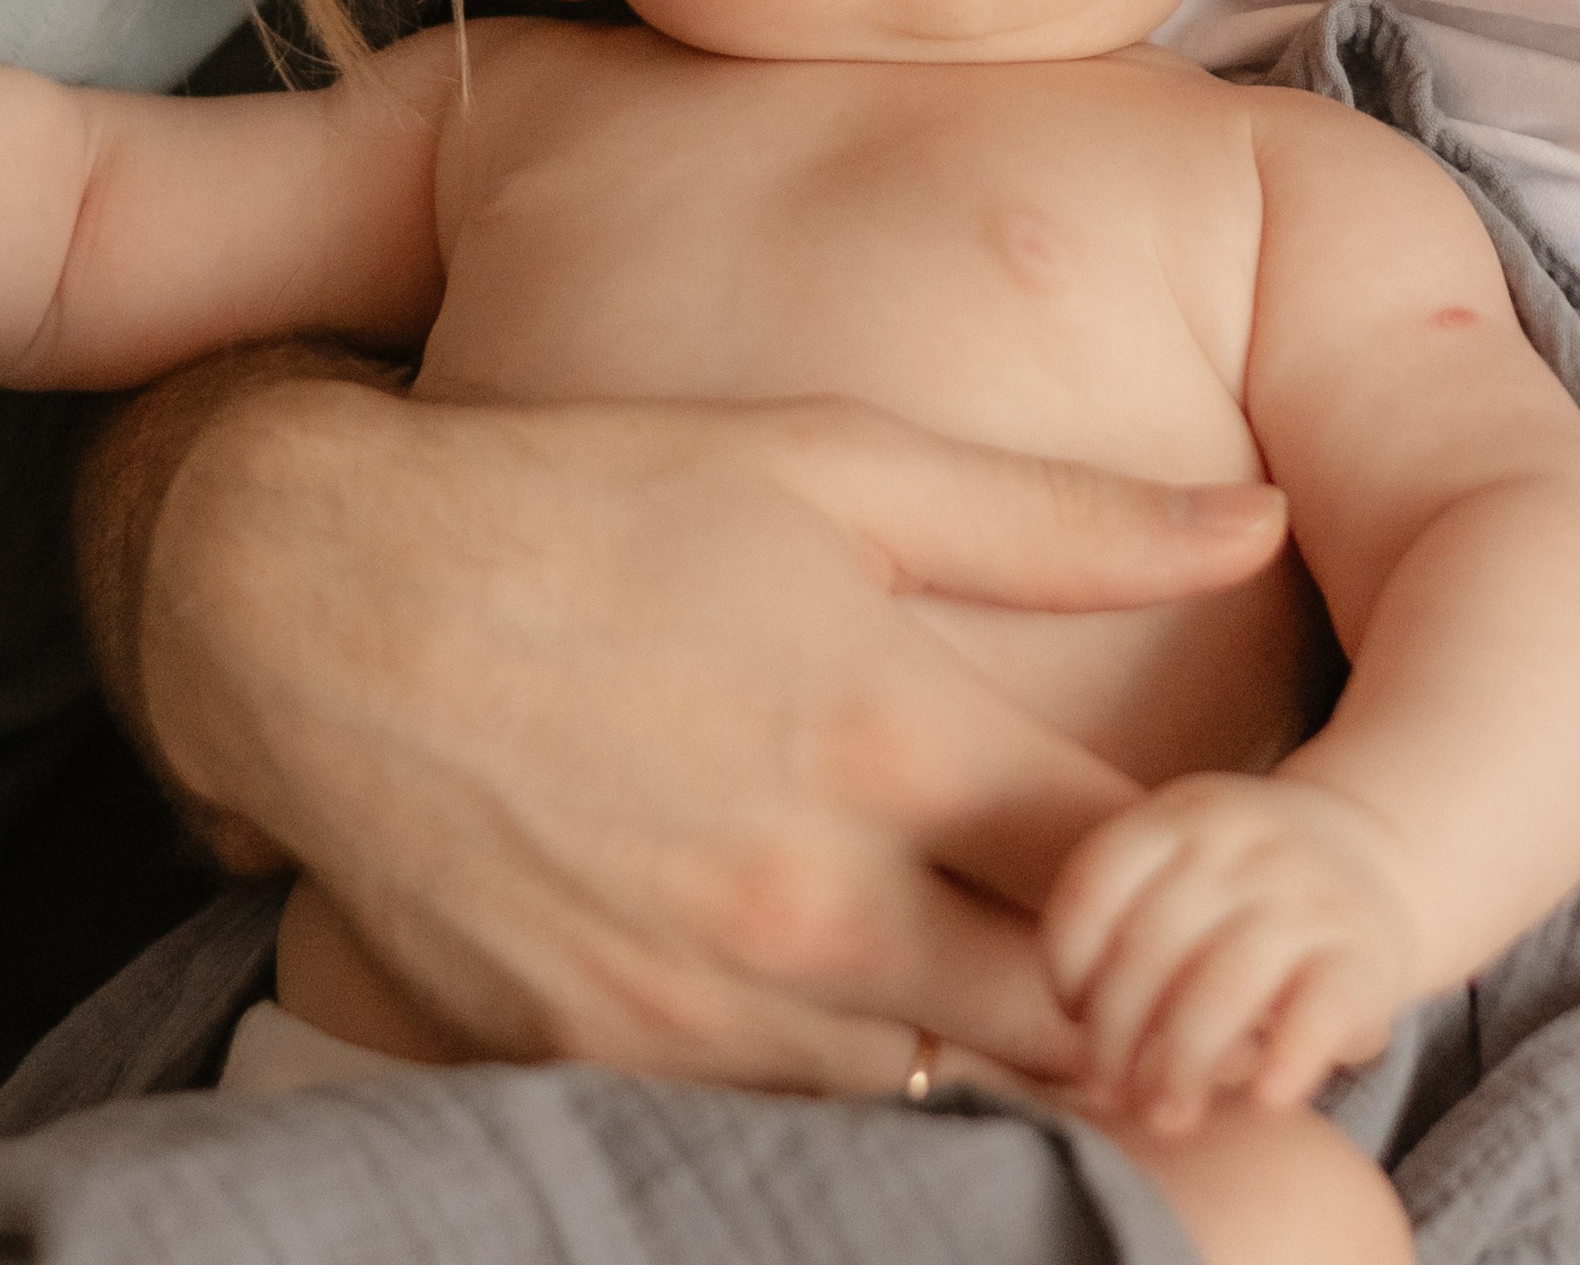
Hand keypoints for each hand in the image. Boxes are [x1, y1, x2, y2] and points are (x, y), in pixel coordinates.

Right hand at [105, 370, 1286, 1092]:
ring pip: (940, 1093)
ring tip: (1021, 975)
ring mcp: (707, 1001)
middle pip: (1064, 1023)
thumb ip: (1065, 518)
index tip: (1239, 861)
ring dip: (998, 1049)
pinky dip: (853, 1079)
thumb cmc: (592, 501)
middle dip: (1132, 996)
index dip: (1216, 881)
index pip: (1139, 875)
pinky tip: (856, 996)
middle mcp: (815, 896)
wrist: (316, 602)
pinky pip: (794, 1118)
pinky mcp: (608, 1064)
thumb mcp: (834, 461)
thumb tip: (1264, 516)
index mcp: (892, 733)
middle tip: (1161, 949)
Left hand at [1045, 769, 1424, 1129]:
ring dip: (1183, 1064)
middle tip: (1107, 1094)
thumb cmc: (1245, 888)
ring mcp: (1309, 895)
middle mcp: (1244, 843)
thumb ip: (1129, 924)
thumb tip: (1081, 1059)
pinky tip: (1262, 1099)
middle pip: (1153, 945)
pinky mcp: (1367, 955)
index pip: (1098, 882)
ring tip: (1165, 1117)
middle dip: (1117, 1034)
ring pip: (1225, 985)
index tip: (1069, 1016)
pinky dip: (1287, 1058)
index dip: (1067, 960)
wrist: (1379, 854)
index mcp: (1183, 814)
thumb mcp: (1186, 863)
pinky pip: (1320, 1009)